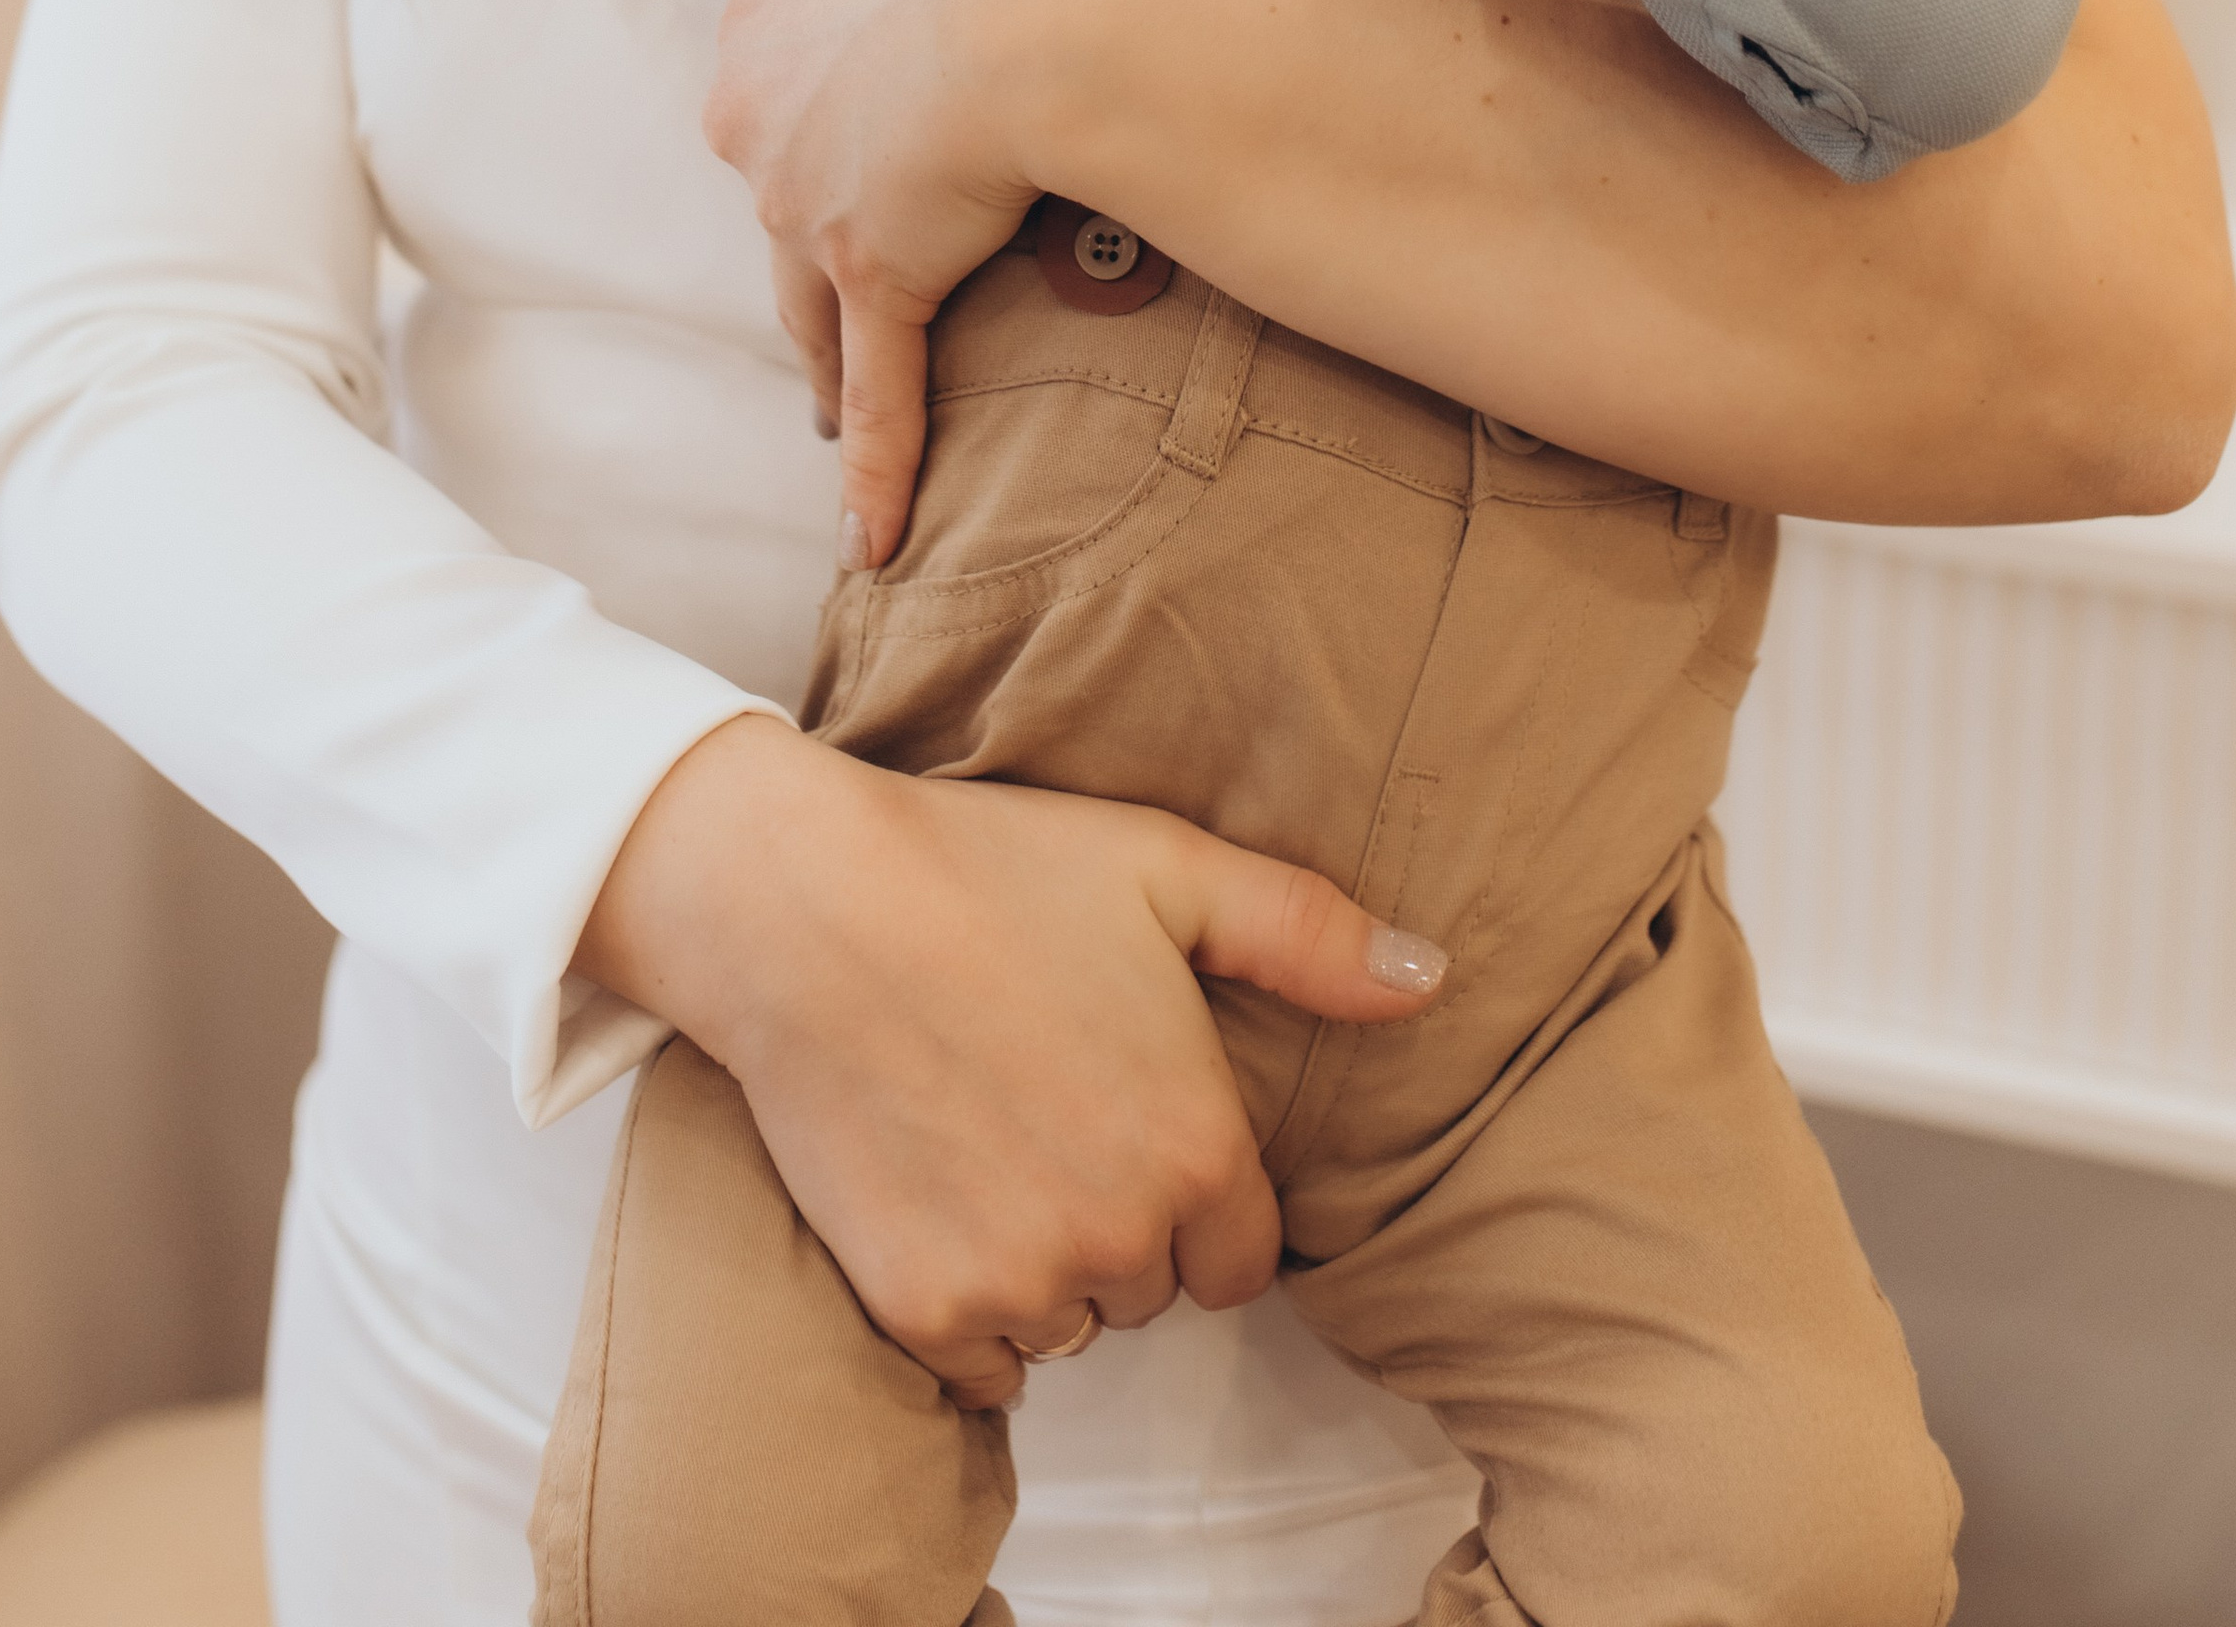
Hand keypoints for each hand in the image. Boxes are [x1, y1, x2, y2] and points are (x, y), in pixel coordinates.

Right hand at [574, 715, 1446, 1406]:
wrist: (806, 905)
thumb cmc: (988, 870)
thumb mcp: (1165, 868)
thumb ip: (1308, 934)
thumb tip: (1429, 979)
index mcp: (1196, 1144)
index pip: (1243, 1259)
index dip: (1200, 1201)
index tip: (1139, 1132)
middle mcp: (1122, 1232)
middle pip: (1152, 1291)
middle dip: (1121, 1226)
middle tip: (1051, 1114)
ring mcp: (1018, 1278)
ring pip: (1068, 1328)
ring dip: (1045, 1271)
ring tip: (990, 1146)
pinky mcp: (921, 1307)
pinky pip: (985, 1368)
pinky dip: (970, 1311)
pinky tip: (941, 1203)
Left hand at [721, 0, 1159, 565]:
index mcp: (761, 32)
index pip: (779, 93)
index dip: (818, 124)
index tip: (843, 154)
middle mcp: (762, 127)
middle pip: (784, 207)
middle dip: (812, 251)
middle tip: (847, 290)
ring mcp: (813, 215)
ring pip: (816, 306)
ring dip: (828, 366)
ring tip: (838, 418)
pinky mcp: (880, 281)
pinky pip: (880, 392)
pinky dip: (878, 468)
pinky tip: (874, 542)